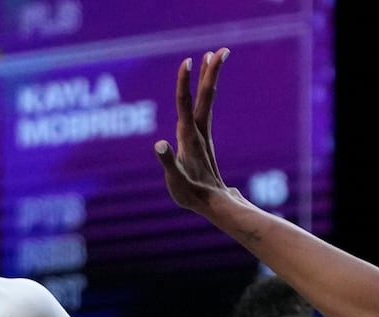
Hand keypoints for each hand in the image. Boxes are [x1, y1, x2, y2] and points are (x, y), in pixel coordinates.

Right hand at [155, 48, 237, 214]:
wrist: (213, 204)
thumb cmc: (192, 194)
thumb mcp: (176, 181)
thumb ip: (168, 162)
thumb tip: (159, 145)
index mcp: (189, 137)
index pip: (185, 103)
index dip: (184, 82)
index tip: (188, 60)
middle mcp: (198, 131)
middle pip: (204, 96)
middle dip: (210, 72)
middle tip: (219, 50)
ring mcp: (201, 134)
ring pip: (205, 100)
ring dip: (208, 78)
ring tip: (211, 57)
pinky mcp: (201, 139)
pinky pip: (202, 109)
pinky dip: (203, 93)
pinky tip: (201, 90)